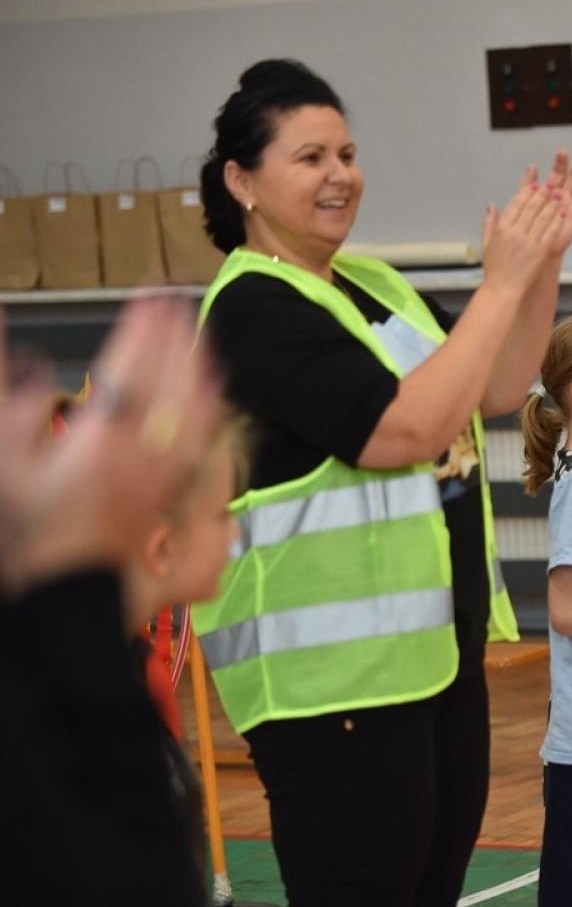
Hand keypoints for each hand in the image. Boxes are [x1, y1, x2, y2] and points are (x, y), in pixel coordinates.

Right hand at [0, 298, 222, 596]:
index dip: (142, 331)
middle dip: (176, 341)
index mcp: (101, 444)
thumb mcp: (6, 471)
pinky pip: (205, 451)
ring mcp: (165, 483)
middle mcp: (145, 459)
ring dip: (201, 372)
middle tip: (177, 303)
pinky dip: (211, 417)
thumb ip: (15, 413)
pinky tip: (215, 404)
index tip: (149, 298)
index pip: (132, 371)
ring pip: (198, 415)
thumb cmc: (30, 540)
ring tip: (203, 341)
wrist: (62, 608)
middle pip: (174, 387)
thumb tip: (32, 371)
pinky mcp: (173, 506)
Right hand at [479, 167, 564, 294]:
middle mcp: (516, 232)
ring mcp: (529, 241)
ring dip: (552, 204)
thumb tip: (492, 205)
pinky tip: (563, 213)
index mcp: (502, 228)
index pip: (517, 204)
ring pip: (543, 217)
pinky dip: (557, 221)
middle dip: (543, 194)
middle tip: (552, 185)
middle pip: (532, 207)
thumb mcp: (487, 243)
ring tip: (560, 195)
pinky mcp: (540, 251)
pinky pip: (550, 232)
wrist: (504, 288)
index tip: (535, 185)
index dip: (528, 192)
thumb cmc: (496, 268)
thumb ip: (490, 222)